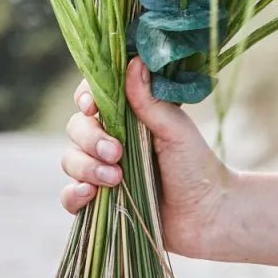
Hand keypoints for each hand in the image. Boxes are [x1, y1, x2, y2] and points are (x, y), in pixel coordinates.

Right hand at [59, 57, 232, 257]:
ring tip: (115, 178)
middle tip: (116, 152)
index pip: (91, 97)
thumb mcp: (175, 130)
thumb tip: (134, 60)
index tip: (92, 106)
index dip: (85, 98)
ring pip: (70, 159)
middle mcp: (109, 141)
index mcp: (126, 118)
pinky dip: (73, 194)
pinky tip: (89, 194)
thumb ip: (150, 99)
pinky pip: (69, 197)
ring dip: (86, 167)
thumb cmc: (196, 167)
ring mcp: (101, 172)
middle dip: (91, 139)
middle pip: (76, 128)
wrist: (208, 217)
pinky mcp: (99, 204)